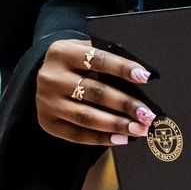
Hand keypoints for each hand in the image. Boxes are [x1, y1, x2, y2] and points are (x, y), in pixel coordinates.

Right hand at [34, 37, 155, 146]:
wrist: (42, 74)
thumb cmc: (74, 62)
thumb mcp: (83, 50)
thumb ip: (107, 57)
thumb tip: (143, 76)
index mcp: (62, 52)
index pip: (97, 59)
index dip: (122, 68)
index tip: (145, 77)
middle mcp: (51, 77)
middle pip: (95, 92)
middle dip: (125, 104)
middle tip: (148, 115)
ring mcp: (47, 101)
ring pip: (87, 117)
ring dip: (117, 125)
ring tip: (139, 129)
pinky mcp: (47, 122)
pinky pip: (77, 135)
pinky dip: (101, 139)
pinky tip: (121, 138)